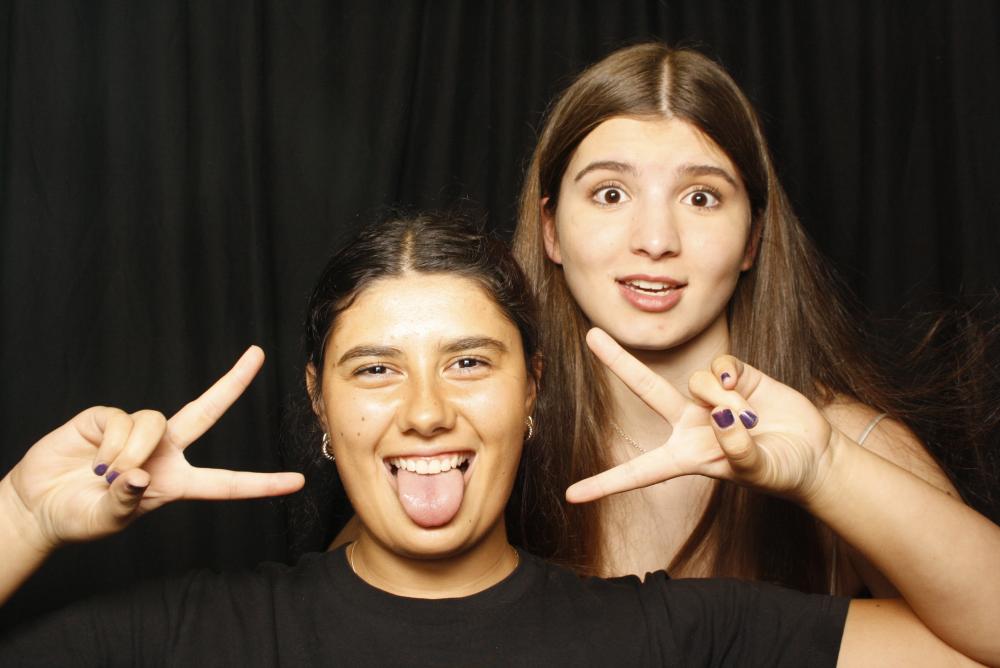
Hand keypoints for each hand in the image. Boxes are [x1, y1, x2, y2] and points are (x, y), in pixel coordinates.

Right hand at [3, 347, 303, 551]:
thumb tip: (141, 476)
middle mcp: (165, 450)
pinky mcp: (107, 417)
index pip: (226, 482)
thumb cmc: (79, 517)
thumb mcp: (109, 520)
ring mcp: (138, 431)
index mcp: (176, 481)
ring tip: (106, 474)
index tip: (297, 481)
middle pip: (206, 411)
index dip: (261, 484)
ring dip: (131, 452)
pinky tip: (93, 460)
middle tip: (258, 354)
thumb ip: (127, 502)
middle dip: (232, 381)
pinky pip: (125, 420)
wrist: (37, 505)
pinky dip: (112, 443)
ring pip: (155, 421)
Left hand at [565, 329, 835, 503]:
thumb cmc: (783, 473)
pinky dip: (730, 376)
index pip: (639, 472)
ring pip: (696, 380)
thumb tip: (720, 418)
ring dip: (721, 396)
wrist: (813, 453)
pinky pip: (721, 365)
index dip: (605, 484)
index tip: (570, 496)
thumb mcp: (760, 472)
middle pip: (646, 388)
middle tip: (591, 335)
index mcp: (686, 456)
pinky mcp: (736, 378)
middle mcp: (690, 423)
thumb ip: (738, 451)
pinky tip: (744, 389)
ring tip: (750, 418)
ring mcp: (711, 397)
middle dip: (618, 360)